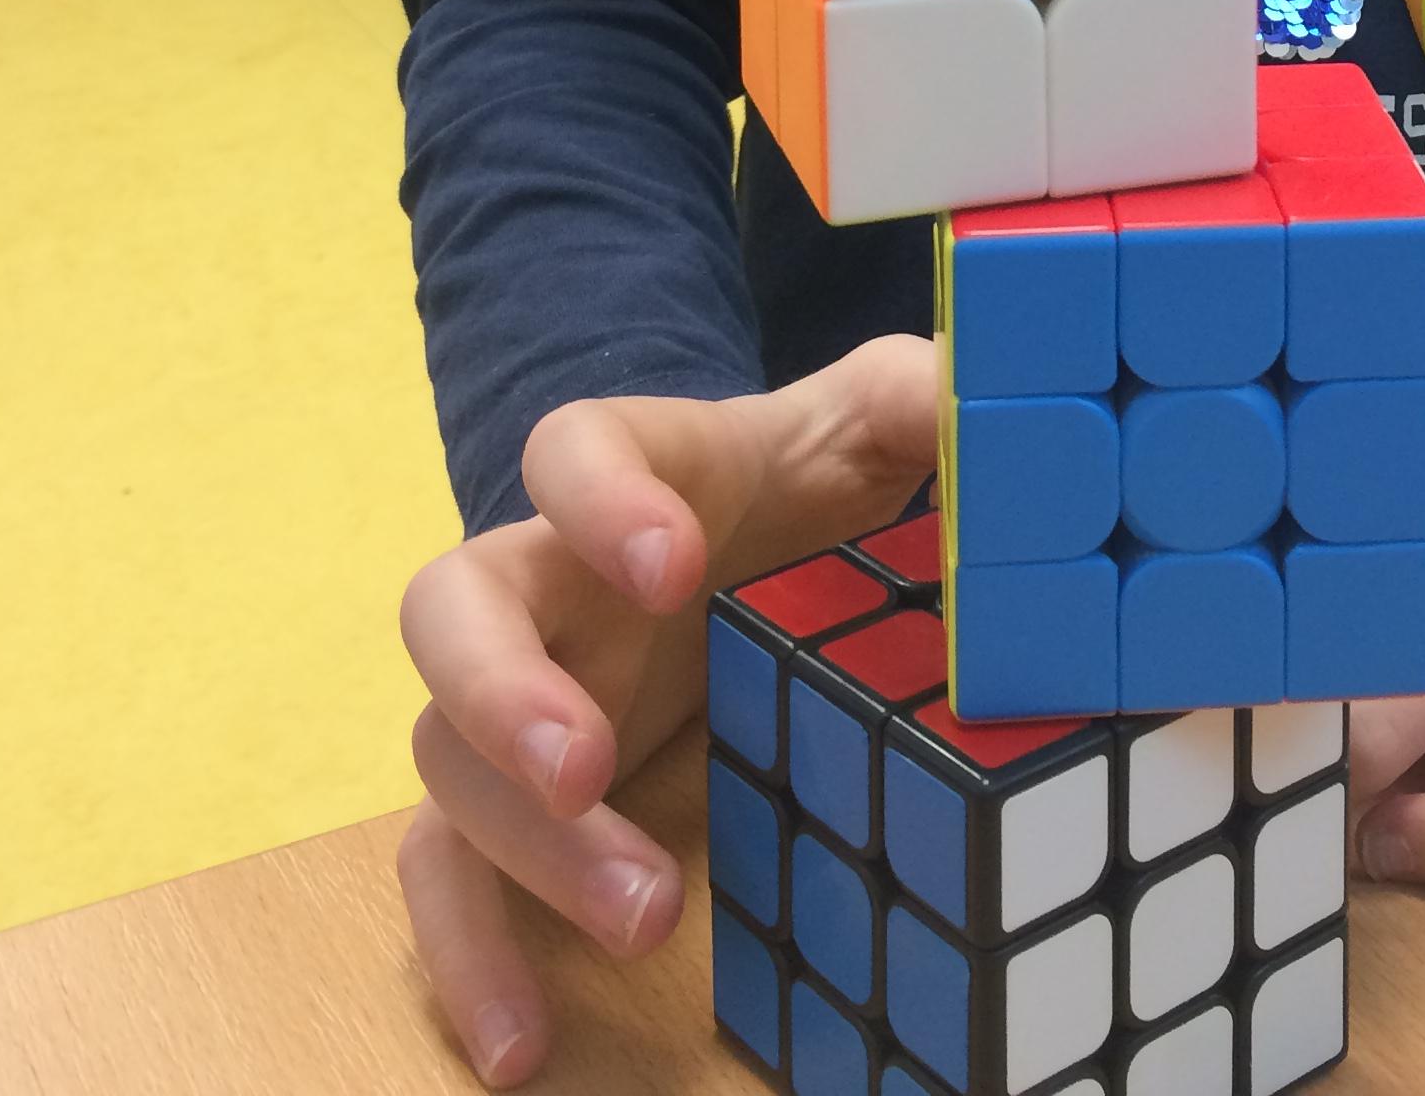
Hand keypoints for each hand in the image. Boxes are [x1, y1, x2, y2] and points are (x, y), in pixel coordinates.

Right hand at [397, 335, 937, 1086]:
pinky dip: (471, 955)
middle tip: (580, 765)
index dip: (599, 500)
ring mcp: (526, 689)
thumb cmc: (815, 472)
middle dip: (501, 688)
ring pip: (449, 757)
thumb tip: (976, 393)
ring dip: (527, 844)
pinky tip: (522, 1043)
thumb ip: (925, 394)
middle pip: (456, 606)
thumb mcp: (881, 417)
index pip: (574, 447)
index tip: (671, 563)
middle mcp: (556, 578)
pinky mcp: (526, 796)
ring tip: (643, 916)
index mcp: (643, 471)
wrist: (774, 535)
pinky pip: (452, 870)